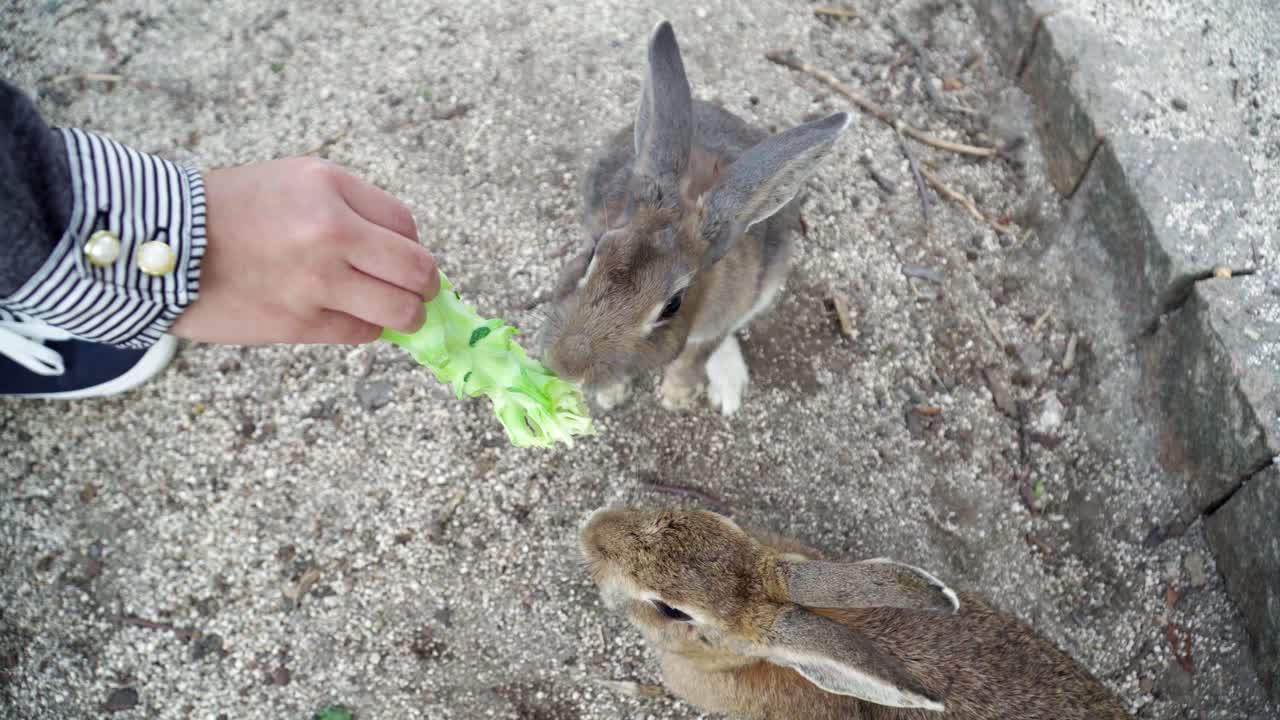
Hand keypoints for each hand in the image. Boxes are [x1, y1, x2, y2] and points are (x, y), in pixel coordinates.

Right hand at [170, 157, 439, 344]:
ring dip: (406, 316)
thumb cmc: (229, 210)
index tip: (399, 256)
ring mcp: (317, 281)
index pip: (406, 225)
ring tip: (394, 313)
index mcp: (329, 187)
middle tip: (418, 292)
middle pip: (417, 271)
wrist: (159, 244)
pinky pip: (361, 333)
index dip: (409, 245)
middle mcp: (330, 231)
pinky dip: (363, 328)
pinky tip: (344, 316)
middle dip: (425, 286)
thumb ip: (350, 209)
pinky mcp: (300, 323)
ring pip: (400, 312)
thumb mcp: (294, 182)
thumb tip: (405, 253)